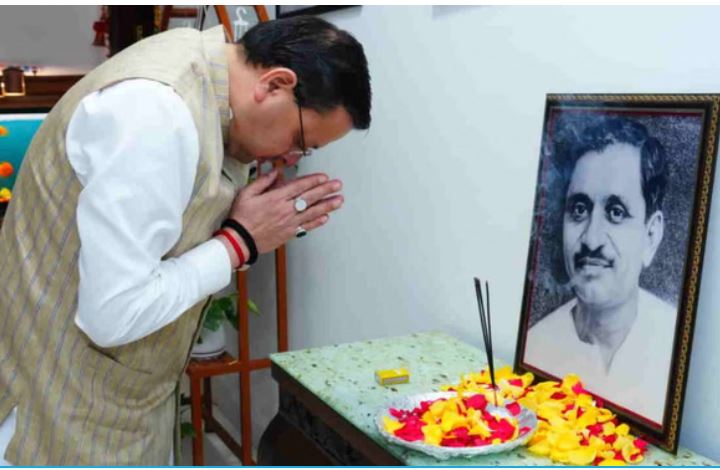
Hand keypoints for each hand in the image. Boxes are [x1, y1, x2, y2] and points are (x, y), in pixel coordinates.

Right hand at [227, 169, 343, 252]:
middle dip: (326, 190)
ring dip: (327, 206)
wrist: (240, 241)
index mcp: (275, 198)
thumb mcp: (246, 193)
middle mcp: (285, 209)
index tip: (324, 177)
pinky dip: (317, 222)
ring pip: (312, 212)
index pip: (299, 186)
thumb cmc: (241, 217)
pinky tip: (326, 217)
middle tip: (338, 185)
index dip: (313, 180)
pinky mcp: (289, 233)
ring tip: (339, 200)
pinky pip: (307, 226)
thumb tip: (275, 172)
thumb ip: (262, 181)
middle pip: (310, 197)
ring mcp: (289, 222)